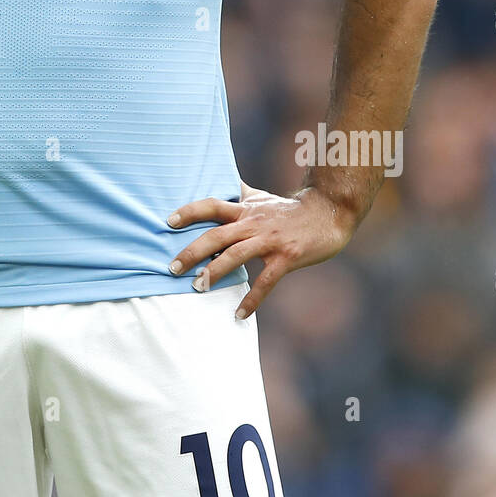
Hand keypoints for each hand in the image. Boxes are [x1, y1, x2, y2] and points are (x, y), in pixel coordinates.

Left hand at [166, 185, 354, 318]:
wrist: (328, 213)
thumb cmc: (288, 209)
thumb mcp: (260, 197)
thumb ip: (239, 193)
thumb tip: (221, 182)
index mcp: (245, 209)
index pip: (211, 206)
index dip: (189, 212)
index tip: (168, 222)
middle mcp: (253, 223)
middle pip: (217, 235)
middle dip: (192, 251)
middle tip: (172, 267)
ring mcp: (270, 240)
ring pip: (236, 256)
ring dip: (214, 273)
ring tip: (197, 287)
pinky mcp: (287, 257)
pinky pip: (265, 282)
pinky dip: (251, 300)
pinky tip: (238, 314)